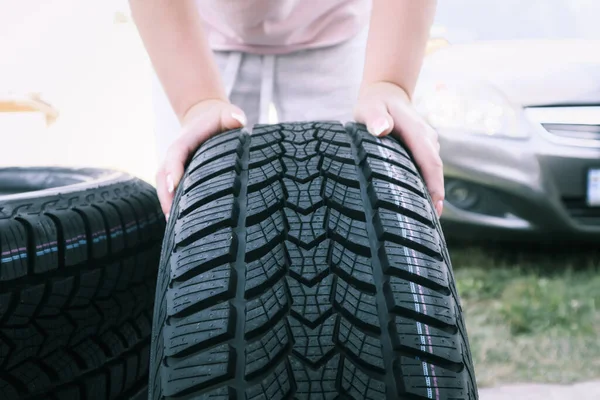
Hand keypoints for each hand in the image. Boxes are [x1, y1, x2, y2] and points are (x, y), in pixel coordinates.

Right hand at [156, 99, 246, 218]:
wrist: (205, 119)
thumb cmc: (219, 119)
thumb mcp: (227, 113)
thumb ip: (232, 116)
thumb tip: (238, 120)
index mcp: (185, 140)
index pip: (175, 154)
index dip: (173, 169)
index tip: (174, 185)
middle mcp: (174, 156)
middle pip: (163, 176)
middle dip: (165, 196)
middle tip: (172, 218)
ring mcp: (173, 168)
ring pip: (164, 188)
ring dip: (167, 207)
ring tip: (175, 230)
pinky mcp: (177, 178)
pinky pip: (171, 194)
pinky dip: (173, 209)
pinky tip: (180, 229)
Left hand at [354, 81, 443, 216]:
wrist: (386, 94)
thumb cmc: (374, 103)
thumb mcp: (369, 107)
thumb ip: (375, 118)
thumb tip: (381, 129)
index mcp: (416, 131)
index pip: (430, 161)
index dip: (434, 185)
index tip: (436, 207)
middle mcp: (427, 138)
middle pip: (435, 171)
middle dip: (435, 196)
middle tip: (429, 225)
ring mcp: (427, 144)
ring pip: (432, 171)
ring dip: (430, 193)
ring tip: (423, 221)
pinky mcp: (423, 149)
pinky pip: (426, 169)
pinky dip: (425, 185)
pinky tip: (417, 204)